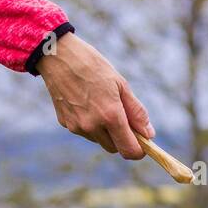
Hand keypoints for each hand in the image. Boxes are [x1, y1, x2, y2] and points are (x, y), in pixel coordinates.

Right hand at [38, 34, 153, 158]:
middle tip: (123, 117)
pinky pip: (85, 132)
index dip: (139, 150)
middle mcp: (92, 126)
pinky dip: (91, 124)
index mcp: (110, 116)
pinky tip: (86, 103)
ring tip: (101, 104)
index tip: (142, 141)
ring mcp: (77, 127)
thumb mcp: (121, 85)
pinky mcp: (65, 124)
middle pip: (115, 148)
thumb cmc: (93, 66)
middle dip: (122, 138)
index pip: (129, 150)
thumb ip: (137, 112)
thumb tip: (149, 134)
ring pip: (100, 140)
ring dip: (106, 131)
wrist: (58, 56)